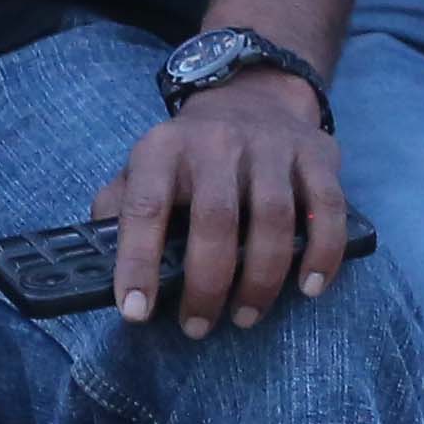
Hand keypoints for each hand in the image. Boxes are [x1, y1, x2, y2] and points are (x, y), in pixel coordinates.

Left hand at [93, 72, 346, 333]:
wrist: (254, 96)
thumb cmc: (189, 154)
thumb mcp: (143, 167)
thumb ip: (118, 206)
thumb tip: (96, 259)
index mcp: (162, 150)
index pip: (144, 208)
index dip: (137, 263)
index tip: (135, 312)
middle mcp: (216, 143)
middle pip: (215, 220)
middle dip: (206, 284)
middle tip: (197, 327)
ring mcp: (271, 146)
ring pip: (273, 219)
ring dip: (261, 279)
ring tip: (245, 317)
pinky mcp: (317, 155)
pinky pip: (327, 209)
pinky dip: (323, 253)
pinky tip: (309, 289)